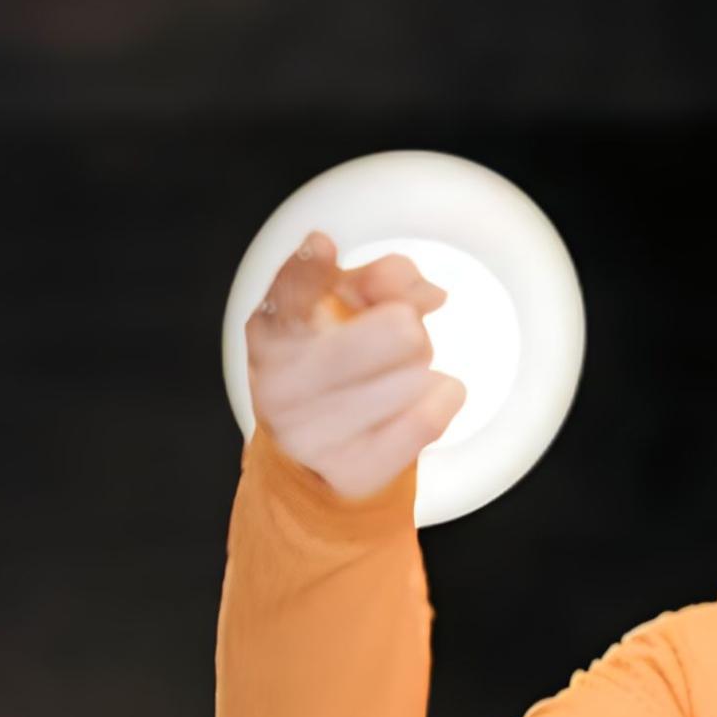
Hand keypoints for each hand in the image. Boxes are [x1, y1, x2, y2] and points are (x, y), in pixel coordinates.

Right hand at [244, 230, 466, 501]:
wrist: (319, 458)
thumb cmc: (339, 360)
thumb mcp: (346, 307)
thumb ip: (381, 279)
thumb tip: (426, 293)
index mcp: (273, 331)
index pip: (289, 293)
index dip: (309, 268)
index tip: (322, 245)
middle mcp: (282, 383)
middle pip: (399, 329)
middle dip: (411, 329)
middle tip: (391, 345)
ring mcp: (313, 433)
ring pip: (421, 373)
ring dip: (420, 369)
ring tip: (389, 382)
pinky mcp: (353, 471)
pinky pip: (432, 415)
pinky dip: (443, 397)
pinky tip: (417, 403)